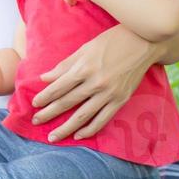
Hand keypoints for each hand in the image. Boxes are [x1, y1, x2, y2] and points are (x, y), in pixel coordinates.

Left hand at [31, 25, 159, 139]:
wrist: (144, 42)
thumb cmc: (112, 41)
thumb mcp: (85, 48)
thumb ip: (65, 65)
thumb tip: (45, 78)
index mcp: (84, 68)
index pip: (58, 87)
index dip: (45, 97)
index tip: (34, 104)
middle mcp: (95, 83)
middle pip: (67, 102)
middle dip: (49, 113)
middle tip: (35, 122)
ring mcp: (109, 93)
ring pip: (83, 115)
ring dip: (66, 128)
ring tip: (53, 136)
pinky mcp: (121, 100)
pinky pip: (103, 119)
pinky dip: (90, 129)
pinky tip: (79, 135)